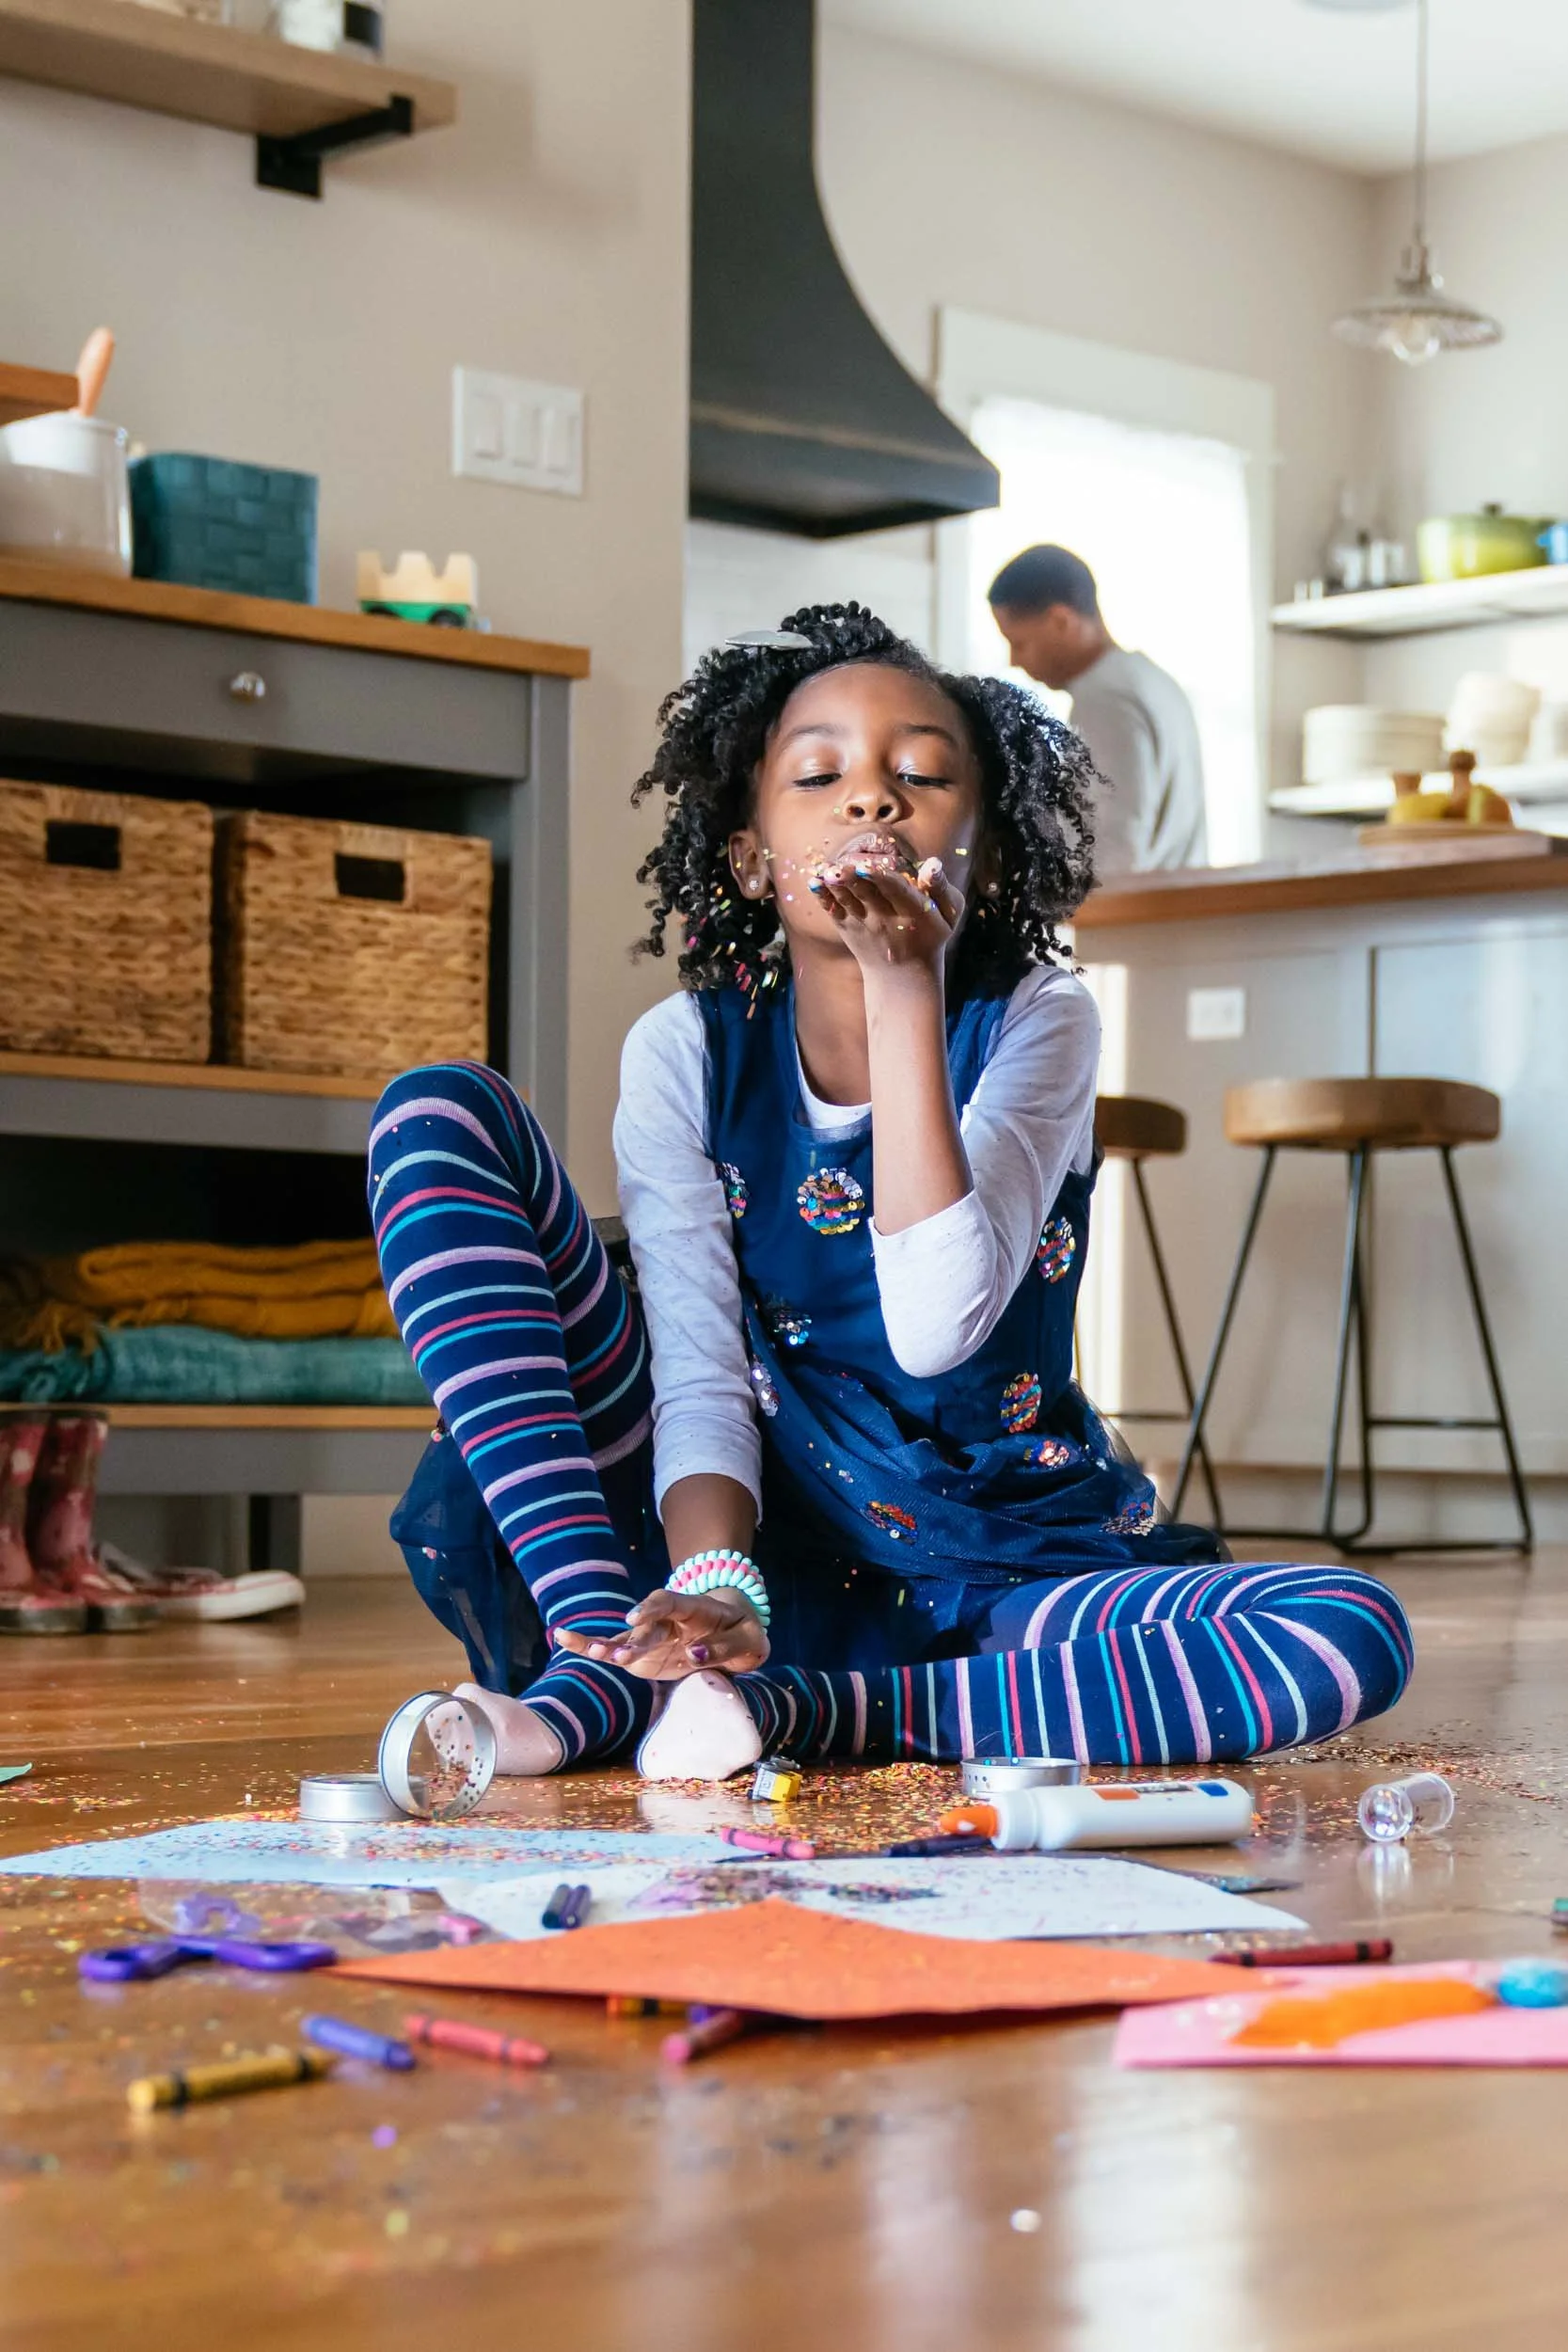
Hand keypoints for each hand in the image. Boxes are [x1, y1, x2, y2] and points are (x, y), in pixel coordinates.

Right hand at [554, 1587, 769, 1678]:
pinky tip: (565, 1642)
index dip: (651, 1608)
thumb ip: (725, 1648)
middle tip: (617, 1654)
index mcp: (693, 1607)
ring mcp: (652, 1636)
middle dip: (631, 1638)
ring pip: (623, 1637)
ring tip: (585, 1650)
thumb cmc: (744, 1633)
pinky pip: (615, 1651)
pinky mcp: (642, 1654)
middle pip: (645, 1624)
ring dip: (605, 1644)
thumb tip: (694, 1656)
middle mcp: (667, 1619)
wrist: (735, 1632)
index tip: (635, 1619)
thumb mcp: (749, 1640)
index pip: (669, 1601)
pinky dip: (592, 1648)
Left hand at [808, 854, 963, 973]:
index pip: (895, 890)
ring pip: (847, 900)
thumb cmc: (930, 934)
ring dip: (834, 885)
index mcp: (912, 911)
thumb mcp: (948, 913)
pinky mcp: (848, 928)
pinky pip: (833, 910)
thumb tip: (932, 862)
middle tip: (838, 866)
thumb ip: (941, 887)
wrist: (904, 975)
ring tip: (824, 871)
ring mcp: (863, 925)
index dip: (880, 877)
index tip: (866, 865)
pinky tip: (814, 881)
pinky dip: (823, 897)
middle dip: (852, 880)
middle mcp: (885, 919)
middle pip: (867, 894)